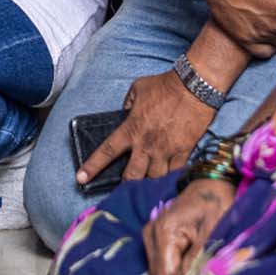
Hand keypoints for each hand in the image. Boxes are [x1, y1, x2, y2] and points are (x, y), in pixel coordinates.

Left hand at [77, 72, 214, 188]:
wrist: (194, 87)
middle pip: (131, 176)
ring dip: (148, 184)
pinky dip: (171, 178)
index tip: (81, 179)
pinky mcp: (184, 152)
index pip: (107, 151)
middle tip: (124, 189)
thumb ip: (128, 104)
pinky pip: (175, 173)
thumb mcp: (138, 89)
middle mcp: (146, 144)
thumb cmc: (165, 85)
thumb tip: (126, 113)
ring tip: (146, 187)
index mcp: (132, 129)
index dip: (92, 167)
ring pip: (154, 180)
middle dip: (125, 185)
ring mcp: (166, 150)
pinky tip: (169, 181)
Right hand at [143, 178, 233, 274]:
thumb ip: (199, 264)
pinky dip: (176, 267)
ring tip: (196, 260)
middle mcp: (150, 234)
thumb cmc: (216, 207)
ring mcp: (149, 236)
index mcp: (163, 232)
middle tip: (201, 270)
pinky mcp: (153, 239)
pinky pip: (161, 265)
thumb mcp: (212, 237)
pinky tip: (189, 257)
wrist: (211, 186)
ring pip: (158, 274)